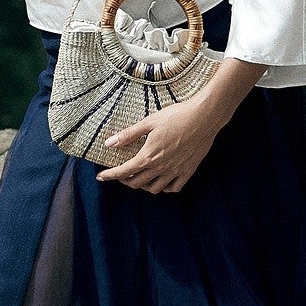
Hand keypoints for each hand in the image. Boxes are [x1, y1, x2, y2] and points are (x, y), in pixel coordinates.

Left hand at [96, 96, 218, 192]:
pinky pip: (174, 188)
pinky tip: (162, 181)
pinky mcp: (188, 171)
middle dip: (125, 180)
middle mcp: (161, 168)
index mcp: (148, 156)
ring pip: (154, 189)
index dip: (110, 175)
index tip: (100, 176)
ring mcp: (175, 171)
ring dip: (144, 186)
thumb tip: (109, 143)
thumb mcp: (149, 122)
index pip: (123, 172)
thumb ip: (129, 134)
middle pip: (137, 183)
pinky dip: (165, 188)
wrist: (204, 117)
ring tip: (141, 177)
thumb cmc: (176, 116)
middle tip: (121, 173)